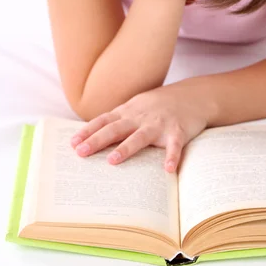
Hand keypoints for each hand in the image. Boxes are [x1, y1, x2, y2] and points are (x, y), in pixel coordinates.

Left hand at [70, 84, 210, 171]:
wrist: (193, 95)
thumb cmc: (159, 105)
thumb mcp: (137, 107)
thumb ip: (118, 119)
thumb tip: (92, 135)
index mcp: (129, 111)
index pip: (104, 121)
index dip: (88, 131)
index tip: (72, 144)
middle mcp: (141, 117)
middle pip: (116, 128)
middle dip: (97, 140)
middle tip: (81, 152)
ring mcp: (160, 123)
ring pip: (141, 136)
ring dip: (126, 148)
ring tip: (113, 160)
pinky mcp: (179, 131)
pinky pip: (175, 145)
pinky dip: (172, 157)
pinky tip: (168, 170)